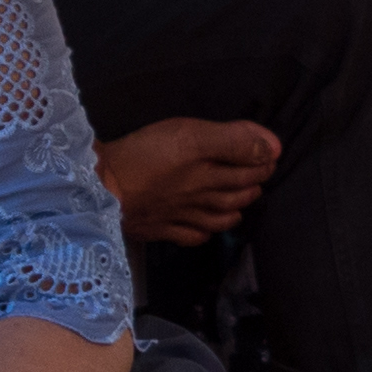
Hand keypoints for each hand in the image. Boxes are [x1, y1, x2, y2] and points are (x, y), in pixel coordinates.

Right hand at [98, 116, 280, 246]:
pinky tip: (205, 230)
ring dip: (233, 210)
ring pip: (215, 217)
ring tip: (241, 204)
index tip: (269, 157)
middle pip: (232, 193)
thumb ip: (233, 141)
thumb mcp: (191, 136)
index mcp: (208, 172)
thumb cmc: (144, 156)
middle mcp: (197, 197)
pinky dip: (201, 233)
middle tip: (261, 177)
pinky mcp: (156, 228)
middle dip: (252, 185)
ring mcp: (177, 215)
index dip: (261, 162)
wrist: (97, 189)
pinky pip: (186, 236)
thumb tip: (273, 149)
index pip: (245, 169)